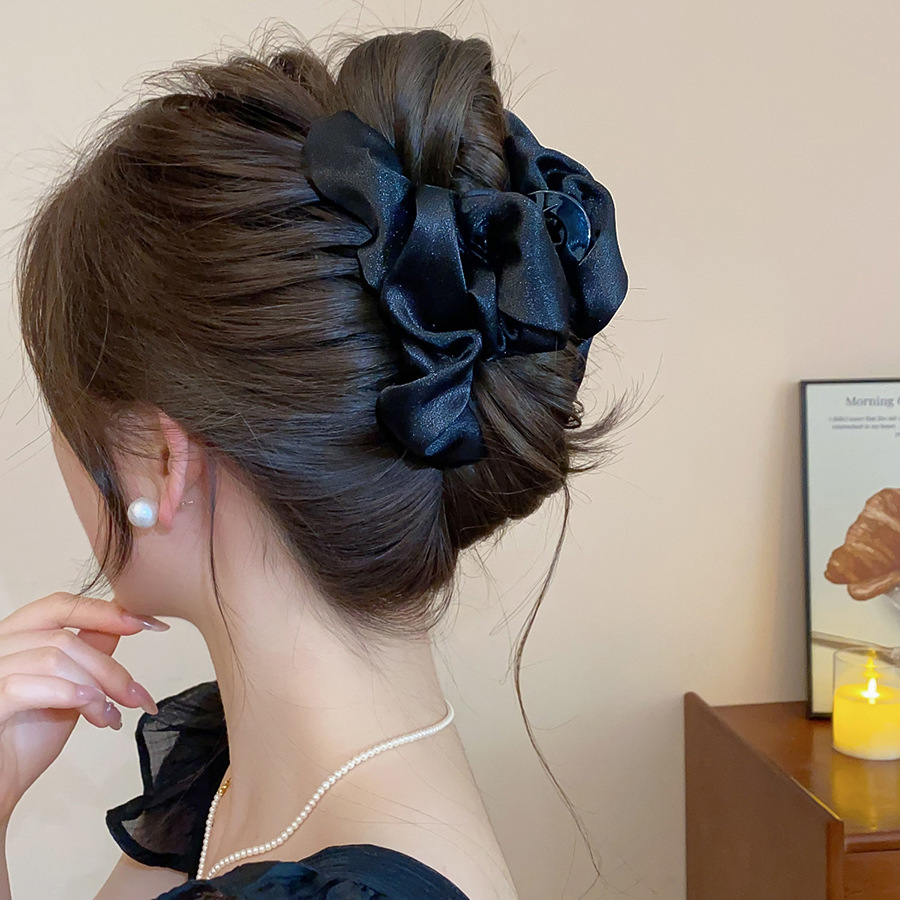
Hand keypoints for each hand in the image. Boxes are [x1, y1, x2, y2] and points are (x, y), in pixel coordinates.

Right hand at [0, 592, 166, 823]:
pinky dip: (67, 694)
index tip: (144, 623)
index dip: (102, 611)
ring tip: (109, 716)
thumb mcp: (69, 689)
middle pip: (63, 637)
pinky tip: (91, 711)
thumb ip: (86, 654)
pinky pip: (23, 686)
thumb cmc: (24, 744)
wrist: (0, 788)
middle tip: (135, 696)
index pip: (59, 606)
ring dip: (94, 688)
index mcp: (15, 639)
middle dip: (108, 667)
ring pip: (52, 658)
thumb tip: (121, 624)